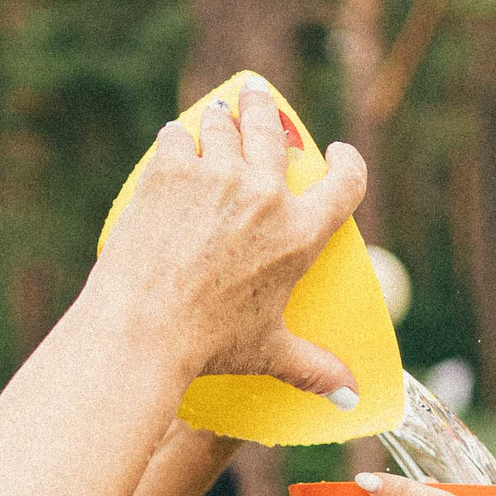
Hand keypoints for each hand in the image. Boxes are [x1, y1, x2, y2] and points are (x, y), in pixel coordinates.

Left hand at [87, 85, 368, 402]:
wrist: (144, 328)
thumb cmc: (210, 345)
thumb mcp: (269, 353)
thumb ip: (315, 369)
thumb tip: (352, 396)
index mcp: (300, 235)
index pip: (346, 183)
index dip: (347, 163)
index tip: (336, 153)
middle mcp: (265, 195)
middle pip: (274, 132)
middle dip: (266, 109)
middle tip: (258, 98)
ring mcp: (218, 175)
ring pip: (225, 125)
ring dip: (223, 118)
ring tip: (219, 115)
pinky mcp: (171, 169)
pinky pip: (178, 136)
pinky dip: (178, 139)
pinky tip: (175, 140)